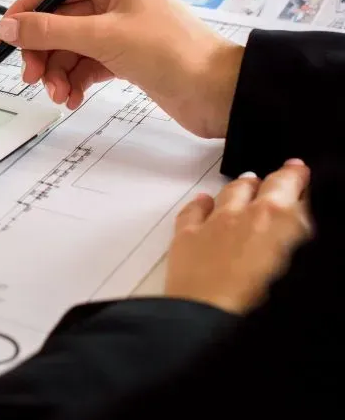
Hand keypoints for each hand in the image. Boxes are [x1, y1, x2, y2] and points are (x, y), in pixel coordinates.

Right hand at [0, 0, 242, 137]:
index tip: (3, 37)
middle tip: (31, 76)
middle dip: (42, 52)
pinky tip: (72, 98)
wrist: (217, 92)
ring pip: (68, 47)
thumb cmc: (173, 51)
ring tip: (59, 94)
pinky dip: (74, 82)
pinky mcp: (123, 55)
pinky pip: (84, 64)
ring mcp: (119, 27)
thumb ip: (49, 31)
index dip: (26, 12)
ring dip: (57, 72)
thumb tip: (7, 27)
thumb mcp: (102, 37)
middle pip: (58, 21)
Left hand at [164, 159, 311, 313]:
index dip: (303, 181)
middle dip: (281, 177)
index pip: (298, 189)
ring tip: (250, 182)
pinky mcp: (187, 236)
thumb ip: (296, 241)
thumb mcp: (296, 271)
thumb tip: (297, 230)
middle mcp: (250, 214)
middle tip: (289, 172)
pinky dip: (202, 204)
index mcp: (285, 222)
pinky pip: (194, 210)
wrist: (212, 320)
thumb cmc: (260, 306)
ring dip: (244, 186)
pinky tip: (205, 202)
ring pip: (232, 191)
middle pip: (269, 184)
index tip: (305, 175)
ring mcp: (216, 222)